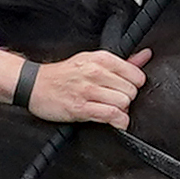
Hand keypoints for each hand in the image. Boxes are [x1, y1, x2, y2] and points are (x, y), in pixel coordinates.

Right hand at [6, 45, 146, 125]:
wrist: (33, 85)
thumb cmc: (64, 75)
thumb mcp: (92, 61)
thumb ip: (122, 62)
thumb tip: (146, 56)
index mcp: (100, 59)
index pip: (135, 75)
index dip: (134, 86)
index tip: (125, 89)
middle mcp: (95, 72)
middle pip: (131, 91)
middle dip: (127, 99)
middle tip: (115, 101)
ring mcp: (87, 90)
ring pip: (123, 103)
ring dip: (121, 111)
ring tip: (111, 110)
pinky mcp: (80, 108)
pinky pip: (111, 115)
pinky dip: (118, 122)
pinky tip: (116, 122)